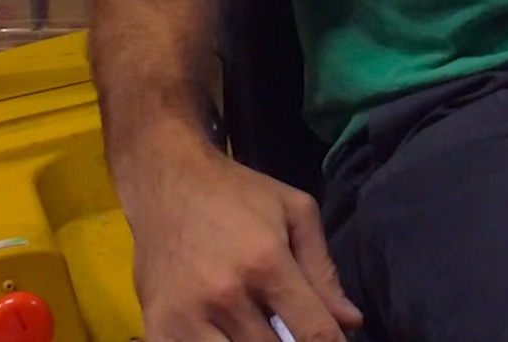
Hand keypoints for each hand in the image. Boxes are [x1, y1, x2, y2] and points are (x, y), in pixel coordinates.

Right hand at [120, 145, 363, 341]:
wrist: (165, 180)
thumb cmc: (235, 193)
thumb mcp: (294, 212)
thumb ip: (323, 270)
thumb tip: (349, 322)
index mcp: (265, 263)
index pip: (314, 334)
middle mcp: (225, 294)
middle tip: (284, 319)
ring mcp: (186, 315)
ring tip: (252, 323)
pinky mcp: (158, 326)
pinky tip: (225, 332)